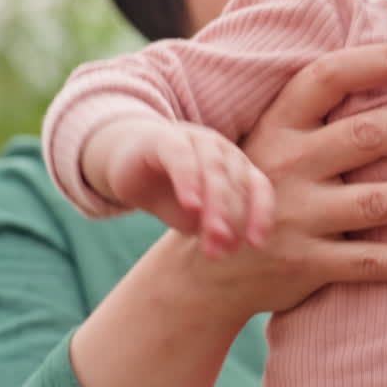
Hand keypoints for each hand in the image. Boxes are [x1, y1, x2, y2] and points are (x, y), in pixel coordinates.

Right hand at [93, 118, 273, 257]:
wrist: (126, 164)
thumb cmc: (169, 194)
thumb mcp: (192, 218)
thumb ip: (210, 229)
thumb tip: (229, 247)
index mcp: (238, 169)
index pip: (259, 189)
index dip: (260, 215)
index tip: (255, 244)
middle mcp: (224, 151)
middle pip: (236, 183)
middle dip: (233, 218)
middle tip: (224, 248)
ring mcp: (198, 140)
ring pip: (214, 170)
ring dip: (217, 204)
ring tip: (214, 233)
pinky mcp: (167, 138)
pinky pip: (183, 158)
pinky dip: (190, 181)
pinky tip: (191, 205)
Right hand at [217, 41, 386, 312]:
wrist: (207, 271)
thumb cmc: (263, 187)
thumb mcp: (274, 139)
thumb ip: (323, 109)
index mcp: (279, 124)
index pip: (330, 77)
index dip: (383, 62)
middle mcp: (287, 165)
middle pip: (368, 137)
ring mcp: (296, 217)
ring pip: (379, 202)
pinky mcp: (307, 265)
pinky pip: (371, 263)